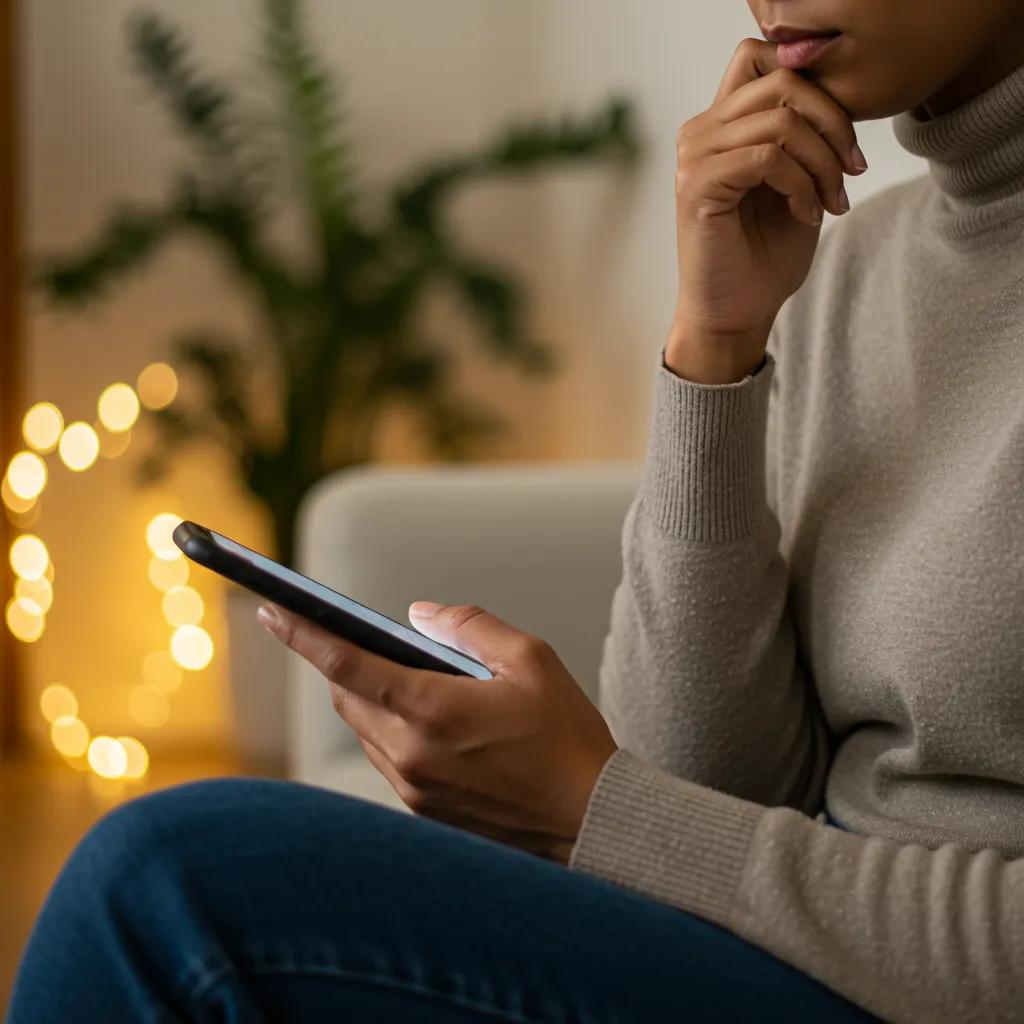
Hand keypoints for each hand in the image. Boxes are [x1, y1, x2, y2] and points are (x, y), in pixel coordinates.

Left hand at [259, 600, 618, 863]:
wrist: (589, 819)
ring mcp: (414, 788)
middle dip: (341, 660)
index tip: (272, 609)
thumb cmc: (566, 736)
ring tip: (401, 673)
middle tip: (349, 634)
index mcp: (432, 710)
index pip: (346, 664)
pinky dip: (390, 727)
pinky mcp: (424, 811)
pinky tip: (425, 716)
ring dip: (367, 695)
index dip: (303, 633)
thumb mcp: (530, 659)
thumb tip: (419, 615)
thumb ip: (469, 627)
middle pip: (347, 695)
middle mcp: (411, 753)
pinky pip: (387, 757)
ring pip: (364, 727)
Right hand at [668, 38, 866, 381]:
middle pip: (782, 81)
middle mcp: (700, 131)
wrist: (737, 313)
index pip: (763, 58)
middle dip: (833, 124)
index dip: (816, 87)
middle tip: (852, 172)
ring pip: (780, 121)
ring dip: (822, 162)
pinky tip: (807, 215)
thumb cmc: (765, 255)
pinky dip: (801, 186)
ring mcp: (693, 156)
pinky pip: (767, 158)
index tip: (845, 142)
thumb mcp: (797, 182)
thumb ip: (801, 133)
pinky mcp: (696, 186)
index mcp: (721, 124)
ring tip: (832, 202)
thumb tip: (838, 93)